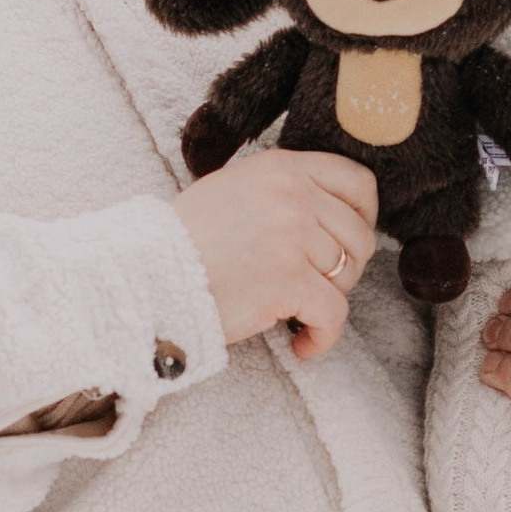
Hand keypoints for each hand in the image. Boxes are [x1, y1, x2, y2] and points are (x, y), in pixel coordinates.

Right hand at [175, 151, 377, 358]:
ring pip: (347, 277)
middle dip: (345, 268)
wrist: (147, 275)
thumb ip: (281, 191)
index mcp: (281, 167)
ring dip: (326, 301)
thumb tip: (328, 214)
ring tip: (296, 312)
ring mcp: (293, 236)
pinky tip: (302, 344)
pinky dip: (323, 336)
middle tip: (314, 286)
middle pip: (359, 236)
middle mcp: (293, 195)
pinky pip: (334, 315)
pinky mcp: (289, 281)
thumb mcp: (234, 190)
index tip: (349, 241)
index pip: (358, 182)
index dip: (364, 216)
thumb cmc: (183, 241)